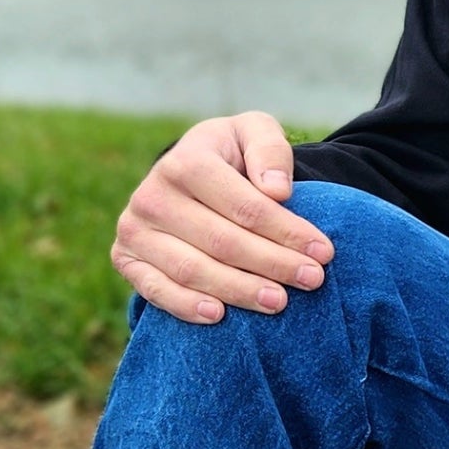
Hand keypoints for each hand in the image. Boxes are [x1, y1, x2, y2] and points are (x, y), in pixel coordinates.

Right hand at [111, 112, 334, 325]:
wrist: (191, 170)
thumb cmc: (232, 154)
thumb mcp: (255, 132)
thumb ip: (269, 150)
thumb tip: (277, 191)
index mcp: (186, 161)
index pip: (245, 206)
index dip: (286, 232)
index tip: (323, 252)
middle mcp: (152, 194)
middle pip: (222, 241)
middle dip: (272, 264)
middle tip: (312, 280)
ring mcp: (134, 229)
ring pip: (192, 270)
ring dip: (239, 290)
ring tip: (279, 302)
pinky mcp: (125, 258)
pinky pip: (155, 289)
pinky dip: (185, 306)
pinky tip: (219, 315)